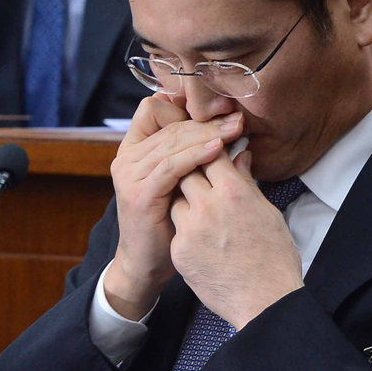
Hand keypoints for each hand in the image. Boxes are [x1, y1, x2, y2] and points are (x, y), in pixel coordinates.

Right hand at [104, 96, 244, 319]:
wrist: (148, 265)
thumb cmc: (171, 225)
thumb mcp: (189, 186)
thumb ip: (207, 162)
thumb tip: (243, 146)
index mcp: (136, 149)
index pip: (156, 108)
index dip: (186, 105)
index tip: (221, 108)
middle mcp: (128, 157)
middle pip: (170, 122)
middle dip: (207, 119)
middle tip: (237, 117)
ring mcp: (130, 173)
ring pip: (173, 140)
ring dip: (207, 133)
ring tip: (235, 129)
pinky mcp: (139, 192)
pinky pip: (172, 165)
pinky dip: (196, 154)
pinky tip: (219, 148)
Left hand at [170, 150, 303, 328]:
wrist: (265, 300)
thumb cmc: (274, 258)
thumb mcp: (268, 213)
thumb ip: (247, 183)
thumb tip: (240, 157)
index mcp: (234, 192)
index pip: (210, 155)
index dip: (210, 153)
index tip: (211, 156)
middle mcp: (208, 206)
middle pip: (186, 172)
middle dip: (193, 173)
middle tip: (201, 180)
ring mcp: (190, 229)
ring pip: (176, 200)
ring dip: (186, 202)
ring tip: (203, 214)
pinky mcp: (179, 251)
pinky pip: (176, 230)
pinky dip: (186, 230)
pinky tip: (202, 240)